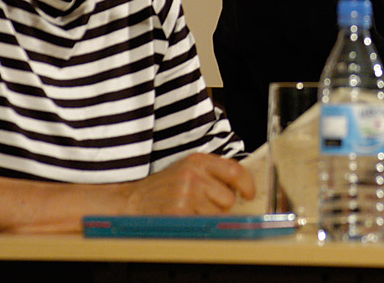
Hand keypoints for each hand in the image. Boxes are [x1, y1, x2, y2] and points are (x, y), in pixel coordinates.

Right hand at [124, 153, 255, 214]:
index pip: (234, 170)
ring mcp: (186, 194)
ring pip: (218, 213)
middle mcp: (194, 175)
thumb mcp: (188, 169)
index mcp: (198, 161)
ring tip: (192, 209)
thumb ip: (213, 173)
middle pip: (228, 198)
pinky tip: (186, 216)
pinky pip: (204, 224)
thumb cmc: (164, 186)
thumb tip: (242, 187)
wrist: (133, 200)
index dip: (247, 184)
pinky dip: (198, 224)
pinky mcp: (180, 212)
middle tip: (205, 203)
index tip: (250, 194)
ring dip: (209, 216)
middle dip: (222, 205)